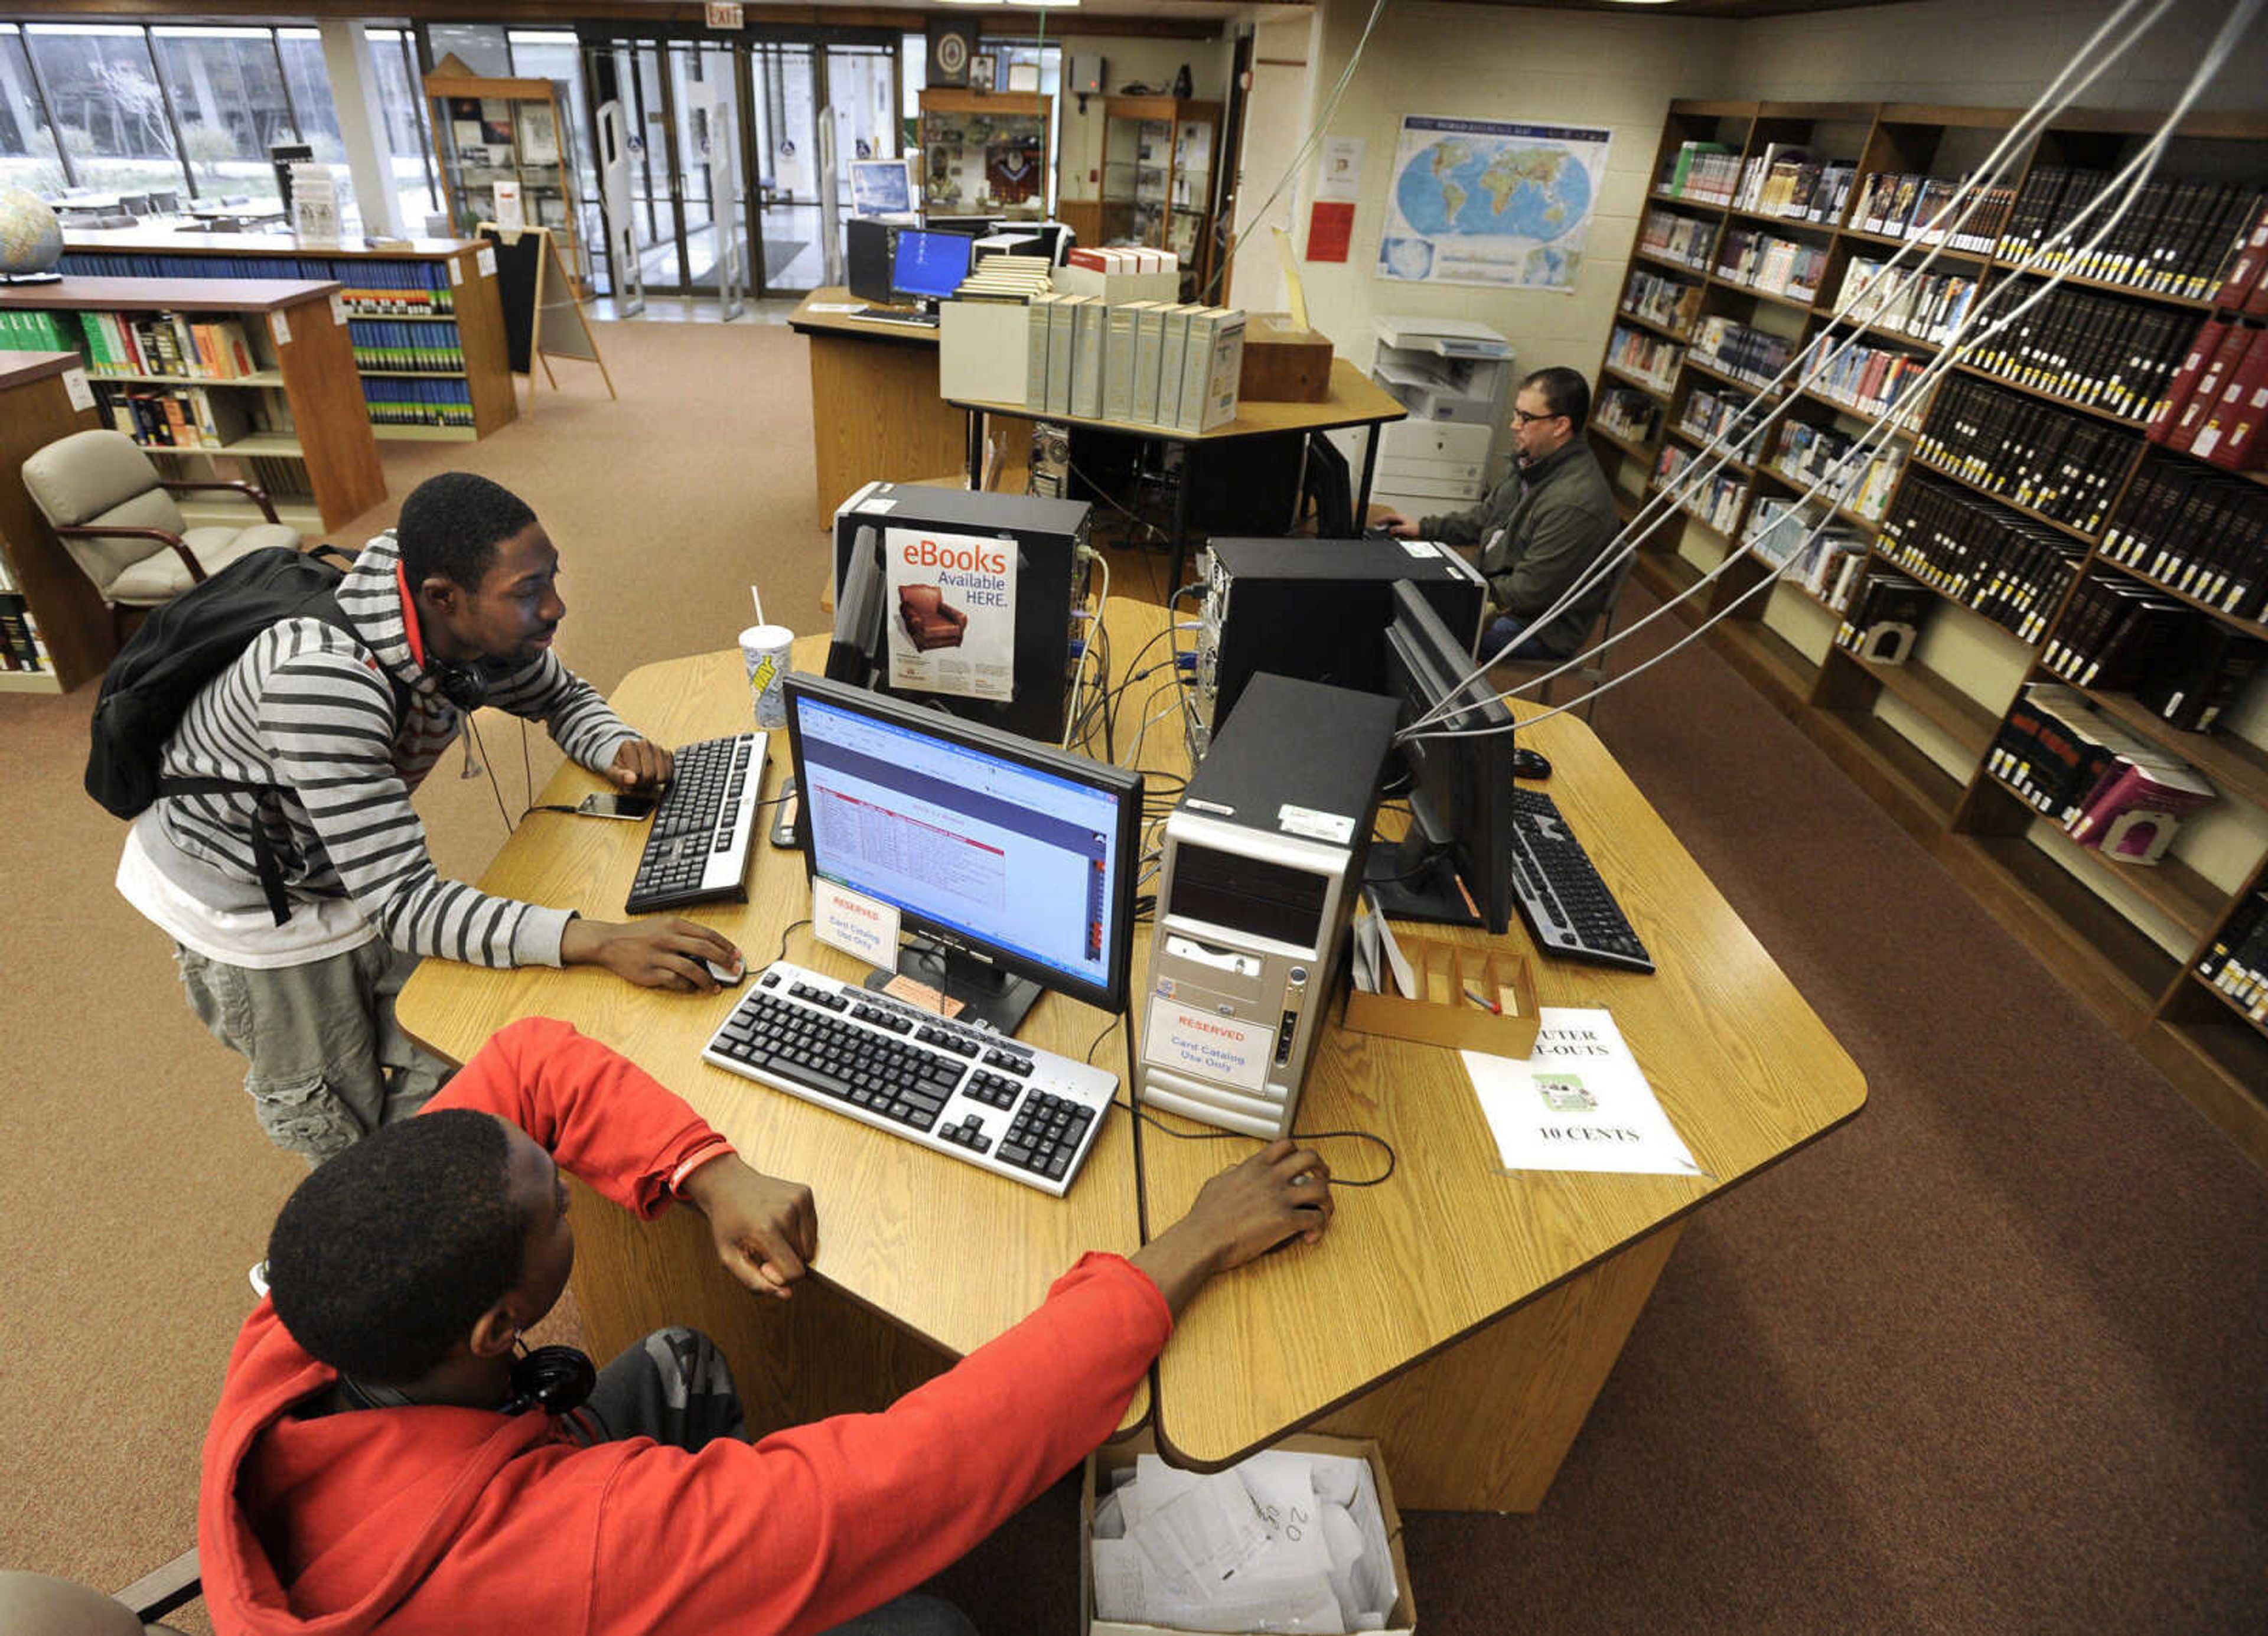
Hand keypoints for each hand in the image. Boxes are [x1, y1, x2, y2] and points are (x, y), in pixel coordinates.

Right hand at [560, 916, 741, 991]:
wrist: (609, 942)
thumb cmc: (639, 935)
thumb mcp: (663, 925)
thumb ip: (685, 934)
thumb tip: (711, 947)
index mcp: (673, 924)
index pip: (707, 934)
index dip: (725, 945)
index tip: (736, 954)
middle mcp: (667, 938)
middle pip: (704, 949)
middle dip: (723, 961)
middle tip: (734, 970)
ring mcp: (658, 955)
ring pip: (691, 968)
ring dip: (707, 980)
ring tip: (715, 987)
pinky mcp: (649, 972)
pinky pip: (674, 981)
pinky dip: (686, 986)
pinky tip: (692, 988)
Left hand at [610, 739, 673, 789]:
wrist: (628, 758)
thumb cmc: (620, 767)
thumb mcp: (613, 773)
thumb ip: (620, 776)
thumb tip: (632, 779)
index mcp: (628, 745)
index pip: (636, 773)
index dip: (633, 782)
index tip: (628, 780)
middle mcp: (644, 743)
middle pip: (650, 775)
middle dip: (643, 783)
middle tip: (637, 781)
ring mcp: (657, 747)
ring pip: (662, 776)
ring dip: (654, 782)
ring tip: (644, 779)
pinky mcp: (667, 754)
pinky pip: (671, 773)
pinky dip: (663, 779)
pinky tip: (654, 775)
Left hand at [682, 1154, 817, 1298]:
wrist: (728, 1185)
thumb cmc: (727, 1224)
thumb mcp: (728, 1257)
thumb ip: (754, 1282)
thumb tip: (786, 1295)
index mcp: (765, 1230)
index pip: (794, 1273)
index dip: (779, 1276)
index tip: (762, 1264)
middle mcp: (786, 1213)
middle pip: (803, 1260)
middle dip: (786, 1260)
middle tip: (764, 1247)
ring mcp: (798, 1200)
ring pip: (810, 1245)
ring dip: (794, 1246)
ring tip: (772, 1233)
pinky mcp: (805, 1193)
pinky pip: (813, 1228)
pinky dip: (799, 1231)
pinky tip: (780, 1221)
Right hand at [1128, 1140, 1332, 1315]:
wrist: (1202, 1239)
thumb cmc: (1206, 1217)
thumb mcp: (1216, 1183)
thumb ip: (1231, 1173)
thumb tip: (1236, 1169)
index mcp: (1254, 1166)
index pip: (1286, 1145)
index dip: (1299, 1153)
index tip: (1303, 1165)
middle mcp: (1271, 1177)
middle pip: (1310, 1158)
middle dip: (1322, 1170)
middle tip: (1323, 1182)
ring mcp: (1280, 1198)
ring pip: (1321, 1189)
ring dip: (1326, 1202)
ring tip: (1322, 1213)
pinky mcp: (1285, 1221)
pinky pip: (1316, 1218)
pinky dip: (1319, 1227)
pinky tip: (1310, 1236)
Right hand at [1370, 509, 1418, 538]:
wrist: (1422, 529)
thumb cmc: (1416, 529)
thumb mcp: (1406, 529)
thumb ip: (1397, 529)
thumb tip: (1391, 529)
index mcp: (1400, 517)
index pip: (1388, 517)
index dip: (1381, 519)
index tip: (1376, 521)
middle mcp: (1400, 517)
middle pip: (1388, 517)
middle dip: (1382, 520)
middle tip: (1376, 523)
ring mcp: (1401, 519)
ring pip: (1391, 519)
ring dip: (1385, 522)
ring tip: (1381, 525)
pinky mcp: (1402, 522)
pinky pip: (1393, 522)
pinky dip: (1389, 524)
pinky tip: (1388, 528)